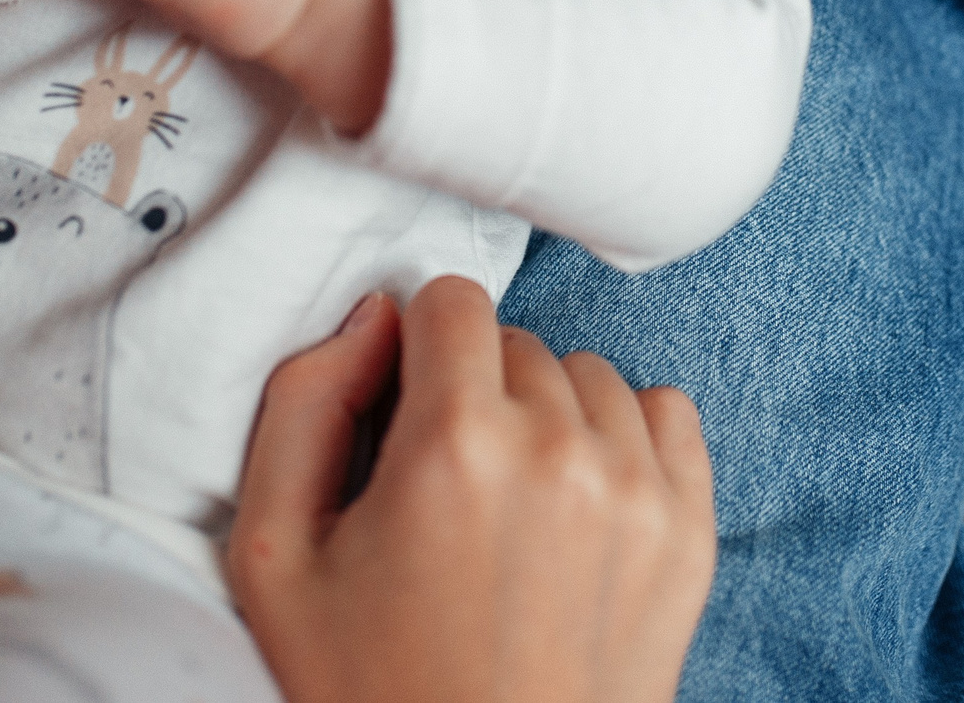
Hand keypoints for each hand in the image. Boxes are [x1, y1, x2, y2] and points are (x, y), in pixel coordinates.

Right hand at [229, 278, 717, 702]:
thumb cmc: (373, 690)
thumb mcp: (275, 558)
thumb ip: (302, 406)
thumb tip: (370, 319)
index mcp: (453, 445)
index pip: (449, 300)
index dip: (414, 352)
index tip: (403, 417)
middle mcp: (557, 451)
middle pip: (515, 342)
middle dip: (475, 391)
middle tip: (446, 486)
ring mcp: (637, 492)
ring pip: (588, 375)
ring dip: (548, 414)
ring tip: (510, 504)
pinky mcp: (689, 533)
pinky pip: (665, 413)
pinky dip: (622, 438)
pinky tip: (577, 500)